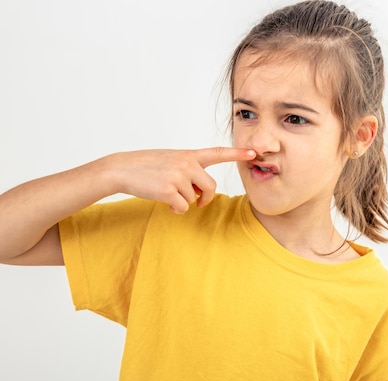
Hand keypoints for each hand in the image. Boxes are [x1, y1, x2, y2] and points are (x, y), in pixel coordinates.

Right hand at [108, 147, 255, 212]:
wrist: (121, 168)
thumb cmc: (146, 166)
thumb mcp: (171, 160)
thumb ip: (189, 170)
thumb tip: (199, 194)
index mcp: (188, 155)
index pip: (217, 152)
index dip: (237, 153)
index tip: (254, 152)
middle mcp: (186, 163)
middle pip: (211, 187)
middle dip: (205, 198)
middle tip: (197, 202)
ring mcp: (178, 176)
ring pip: (195, 199)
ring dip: (184, 202)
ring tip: (168, 195)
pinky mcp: (169, 190)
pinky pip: (183, 207)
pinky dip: (176, 209)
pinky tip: (165, 201)